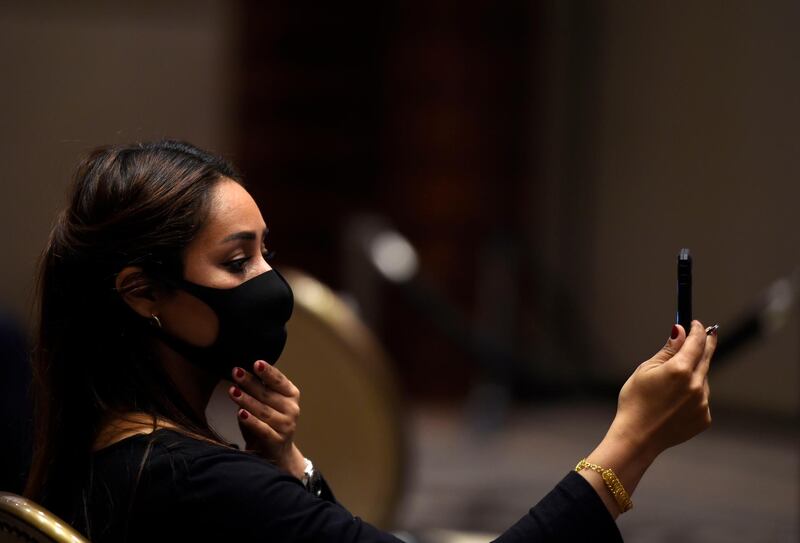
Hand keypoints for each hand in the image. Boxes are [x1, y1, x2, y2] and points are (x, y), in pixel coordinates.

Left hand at [229, 361, 305, 478]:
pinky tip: (240, 413)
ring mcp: (286, 426)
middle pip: (268, 394)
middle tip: (236, 372)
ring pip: (263, 411)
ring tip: (233, 391)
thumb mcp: (265, 403)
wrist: (276, 453)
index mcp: (291, 395)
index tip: (256, 363)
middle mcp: (292, 409)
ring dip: (247, 400)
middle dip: (251, 382)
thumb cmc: (267, 422)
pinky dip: (251, 421)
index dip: (268, 372)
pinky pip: (262, 429)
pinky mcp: (277, 441)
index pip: (279, 381)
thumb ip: (257, 390)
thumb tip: (240, 374)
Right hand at [579, 320, 716, 516]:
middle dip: (705, 344)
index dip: (698, 330)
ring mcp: (703, 402)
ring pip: (703, 379)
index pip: (696, 342)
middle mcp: (697, 385)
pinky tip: (674, 403)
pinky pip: (702, 398)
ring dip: (694, 374)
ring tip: (671, 385)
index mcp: (680, 370)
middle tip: (707, 334)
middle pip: (706, 358)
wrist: (637, 437)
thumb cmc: (635, 401)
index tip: (697, 323)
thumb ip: (667, 350)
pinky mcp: (704, 418)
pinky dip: (693, 394)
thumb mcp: (645, 370)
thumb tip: (680, 331)